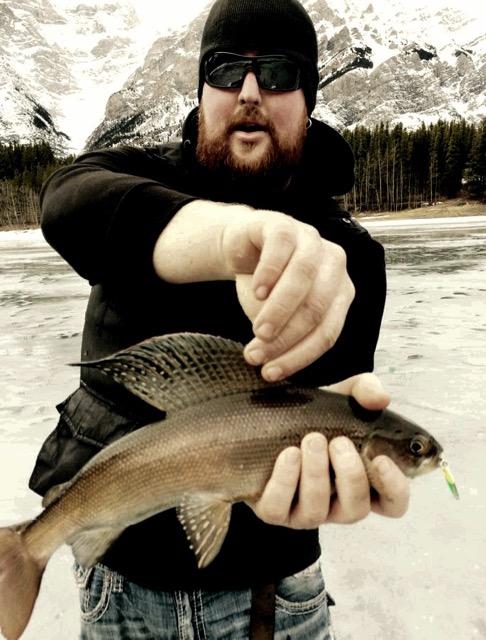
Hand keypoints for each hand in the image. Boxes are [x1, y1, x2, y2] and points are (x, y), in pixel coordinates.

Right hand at [223, 210, 354, 381]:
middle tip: (256, 353)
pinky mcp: (283, 225)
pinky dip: (268, 274)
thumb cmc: (267, 291)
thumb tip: (327, 383)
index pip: (327, 331)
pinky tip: (256, 291)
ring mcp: (310, 240)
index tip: (271, 373)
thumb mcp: (282, 323)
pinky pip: (281, 248)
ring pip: (302, 277)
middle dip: (285, 337)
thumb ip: (299, 346)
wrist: (241, 252)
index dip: (299, 356)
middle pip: (316, 307)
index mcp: (340, 292)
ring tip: (256, 329)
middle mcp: (332, 264)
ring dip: (278, 309)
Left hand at [246, 374, 409, 527]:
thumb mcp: (342, 395)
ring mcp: (304, 511)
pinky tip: (288, 454)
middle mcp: (337, 504)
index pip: (393, 504)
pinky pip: (279, 508)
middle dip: (350, 475)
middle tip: (339, 441)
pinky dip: (286, 480)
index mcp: (363, 483)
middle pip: (356, 510)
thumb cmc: (314, 413)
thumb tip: (381, 398)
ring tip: (312, 439)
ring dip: (316, 474)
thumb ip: (365, 390)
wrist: (267, 413)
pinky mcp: (273, 510)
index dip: (394, 488)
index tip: (381, 458)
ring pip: (317, 511)